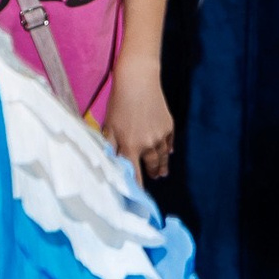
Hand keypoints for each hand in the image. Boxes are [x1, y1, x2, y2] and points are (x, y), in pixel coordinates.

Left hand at [107, 62, 173, 181]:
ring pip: (163, 157)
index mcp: (130, 145)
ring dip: (162, 166)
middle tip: (154, 179)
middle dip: (152, 174)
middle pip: (152, 166)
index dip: (137, 186)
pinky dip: (168, 149)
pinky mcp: (169, 126)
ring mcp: (161, 135)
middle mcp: (148, 144)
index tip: (138, 197)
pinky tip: (168, 152)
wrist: (138, 80)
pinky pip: (169, 143)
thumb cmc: (119, 102)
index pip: (134, 173)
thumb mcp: (109, 125)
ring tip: (162, 173)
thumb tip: (109, 162)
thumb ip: (109, 145)